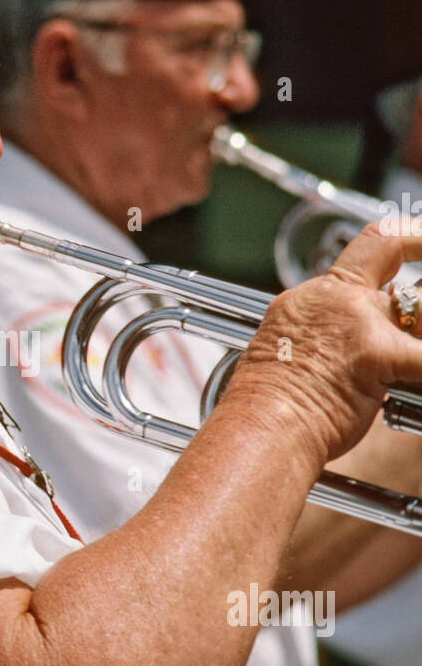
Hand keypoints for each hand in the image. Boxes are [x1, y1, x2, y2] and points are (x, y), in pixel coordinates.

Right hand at [228, 223, 421, 469]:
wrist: (260, 428)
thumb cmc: (268, 410)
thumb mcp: (290, 354)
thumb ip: (327, 340)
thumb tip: (352, 356)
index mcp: (312, 298)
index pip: (371, 246)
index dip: (408, 237)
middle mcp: (334, 299)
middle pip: (403, 274)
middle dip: (420, 299)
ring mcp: (357, 321)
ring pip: (420, 310)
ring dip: (418, 333)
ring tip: (406, 363)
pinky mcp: (377, 354)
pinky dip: (421, 368)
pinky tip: (414, 379)